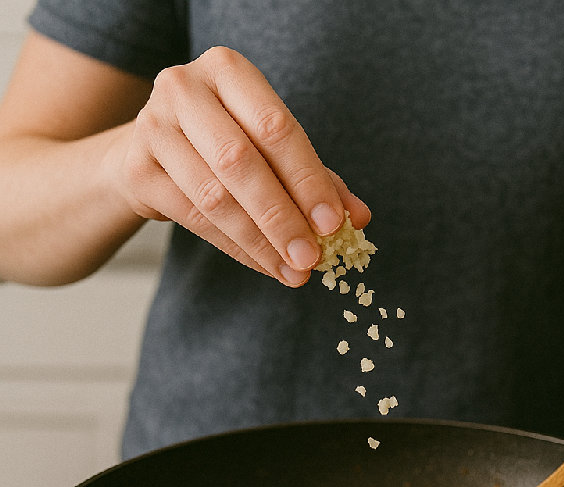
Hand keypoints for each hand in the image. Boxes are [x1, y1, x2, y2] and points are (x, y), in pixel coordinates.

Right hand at [116, 47, 369, 285]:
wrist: (152, 151)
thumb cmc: (227, 145)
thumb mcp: (274, 152)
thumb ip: (317, 179)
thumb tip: (358, 217)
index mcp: (228, 70)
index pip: (276, 127)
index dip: (307, 180)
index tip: (334, 224)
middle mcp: (184, 88)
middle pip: (241, 162)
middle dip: (282, 217)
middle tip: (312, 258)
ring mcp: (152, 127)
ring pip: (215, 196)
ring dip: (260, 242)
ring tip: (294, 272)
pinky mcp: (138, 170)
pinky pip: (193, 219)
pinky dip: (237, 249)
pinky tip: (266, 266)